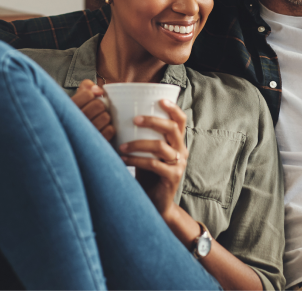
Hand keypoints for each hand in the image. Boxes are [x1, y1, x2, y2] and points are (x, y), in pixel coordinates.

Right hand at [71, 79, 114, 141]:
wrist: (72, 140)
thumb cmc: (78, 115)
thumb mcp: (77, 98)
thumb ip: (86, 87)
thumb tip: (99, 90)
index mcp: (68, 108)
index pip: (88, 94)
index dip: (93, 95)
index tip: (91, 98)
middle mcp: (73, 122)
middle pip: (99, 105)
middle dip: (100, 106)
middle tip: (96, 111)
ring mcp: (83, 134)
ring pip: (105, 117)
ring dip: (105, 117)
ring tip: (98, 120)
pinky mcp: (94, 143)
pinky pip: (110, 130)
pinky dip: (109, 129)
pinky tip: (101, 130)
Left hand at [119, 99, 187, 216]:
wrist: (156, 203)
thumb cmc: (148, 174)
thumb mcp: (148, 153)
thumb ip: (142, 137)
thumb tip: (120, 117)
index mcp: (177, 141)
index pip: (180, 119)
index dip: (173, 107)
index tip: (159, 99)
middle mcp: (181, 150)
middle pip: (172, 128)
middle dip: (152, 120)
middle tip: (134, 119)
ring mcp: (179, 164)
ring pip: (160, 146)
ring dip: (138, 144)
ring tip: (121, 146)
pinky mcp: (172, 177)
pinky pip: (154, 164)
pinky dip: (136, 160)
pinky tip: (123, 159)